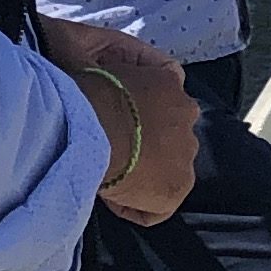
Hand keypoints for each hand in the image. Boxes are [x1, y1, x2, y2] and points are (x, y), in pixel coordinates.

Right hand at [42, 13, 198, 223]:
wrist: (88, 130)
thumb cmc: (83, 97)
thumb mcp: (90, 66)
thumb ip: (101, 69)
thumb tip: (84, 65)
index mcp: (169, 79)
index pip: (166, 91)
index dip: (139, 110)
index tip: (113, 122)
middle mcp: (187, 111)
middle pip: (169, 131)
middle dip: (144, 141)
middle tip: (109, 150)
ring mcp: (187, 149)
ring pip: (167, 165)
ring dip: (141, 170)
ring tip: (108, 174)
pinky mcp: (178, 185)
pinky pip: (158, 202)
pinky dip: (136, 204)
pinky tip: (111, 197)